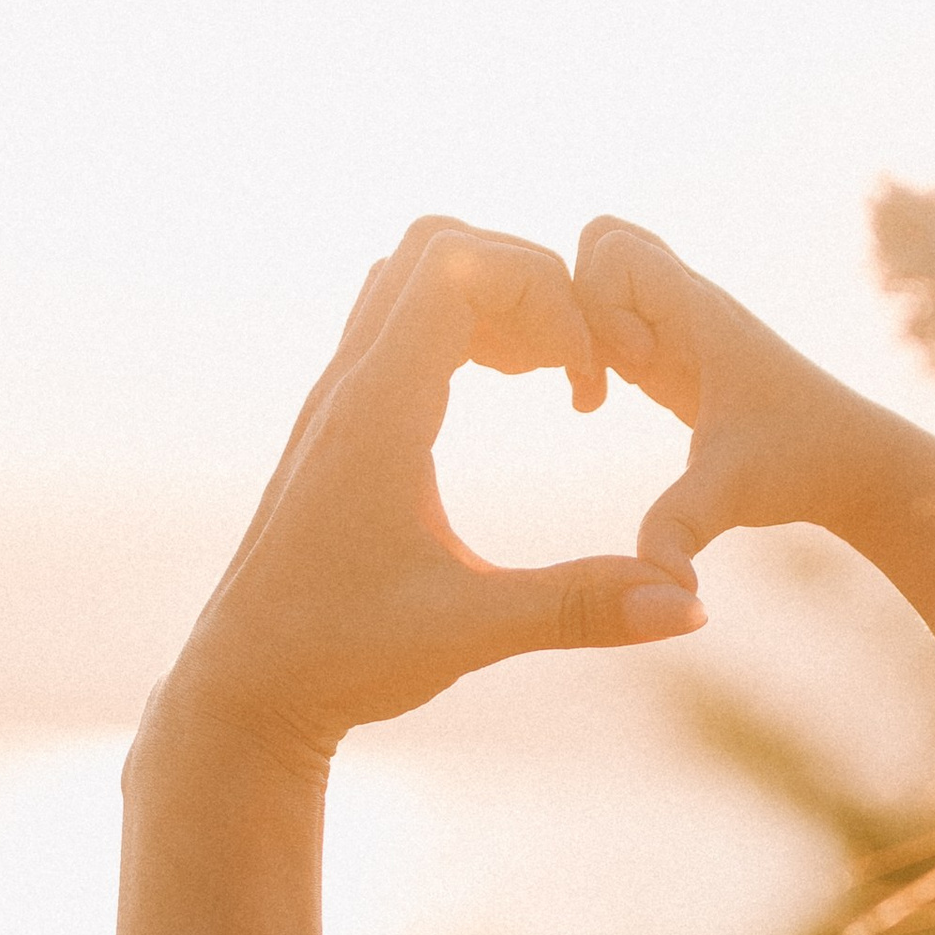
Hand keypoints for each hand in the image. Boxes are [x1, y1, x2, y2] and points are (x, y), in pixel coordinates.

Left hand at [152, 219, 702, 772]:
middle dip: (524, 279)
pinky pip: (396, 325)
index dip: (542, 294)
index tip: (581, 379)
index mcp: (378, 412)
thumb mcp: (471, 631)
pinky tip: (499, 395)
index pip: (457, 266)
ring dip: (489, 299)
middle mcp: (349, 386)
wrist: (244, 688)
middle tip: (568, 364)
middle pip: (435, 246)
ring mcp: (336, 399)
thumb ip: (581, 609)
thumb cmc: (342, 657)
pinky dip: (458, 329)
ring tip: (543, 374)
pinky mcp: (338, 424)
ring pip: (408, 278)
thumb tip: (691, 606)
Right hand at [573, 217, 934, 732]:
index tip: (628, 371)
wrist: (857, 464)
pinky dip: (589, 343)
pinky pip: (611, 313)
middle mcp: (687, 305)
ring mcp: (679, 325)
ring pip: (603, 272)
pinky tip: (600, 402)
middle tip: (596, 370)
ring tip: (593, 388)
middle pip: (603, 239)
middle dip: (574, 298)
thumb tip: (660, 586)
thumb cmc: (803, 464)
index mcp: (698, 312)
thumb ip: (682, 529)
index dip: (595, 305)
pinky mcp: (673, 353)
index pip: (612, 247)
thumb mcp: (732, 495)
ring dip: (579, 323)